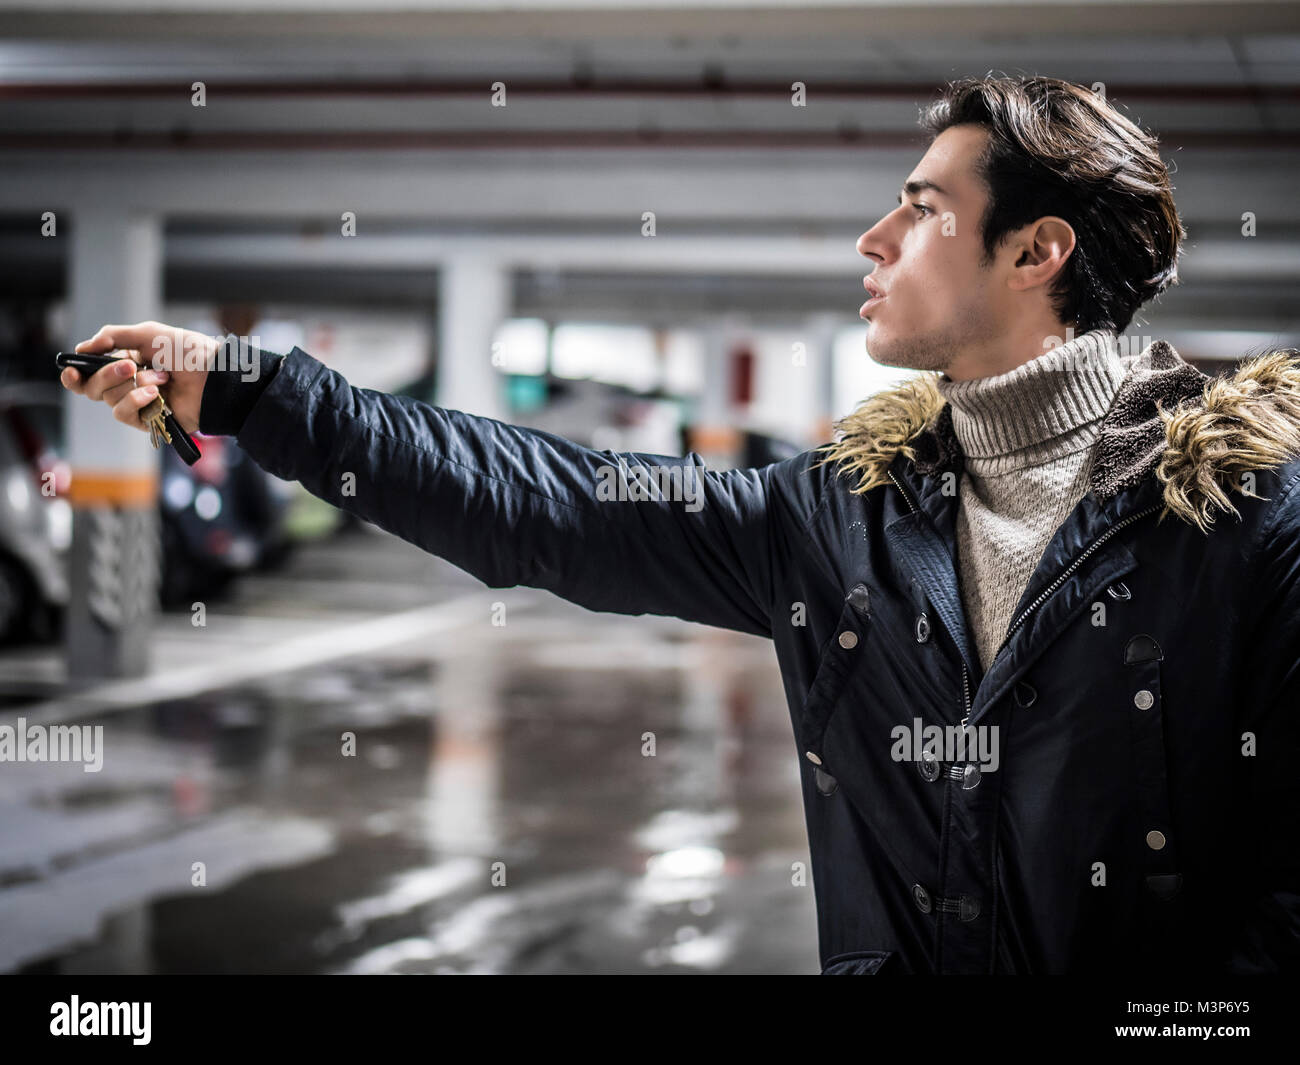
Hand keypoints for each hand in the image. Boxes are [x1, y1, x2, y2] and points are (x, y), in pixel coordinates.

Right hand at [58, 321, 217, 435]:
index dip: (75, 375)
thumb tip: (81, 348)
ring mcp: (139, 403)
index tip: (70, 370)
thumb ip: (113, 336)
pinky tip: (156, 395)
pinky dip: (136, 401)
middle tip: (131, 367)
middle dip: (107, 375)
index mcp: (126, 362)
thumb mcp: (149, 334)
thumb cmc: (190, 353)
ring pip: (109, 399)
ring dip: (133, 386)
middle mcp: (129, 383)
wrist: (216, 377)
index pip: (89, 373)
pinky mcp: (149, 420)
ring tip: (162, 379)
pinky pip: (124, 414)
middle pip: (93, 387)